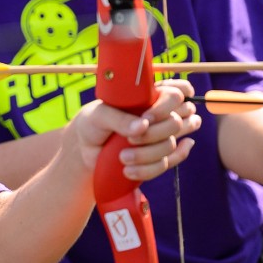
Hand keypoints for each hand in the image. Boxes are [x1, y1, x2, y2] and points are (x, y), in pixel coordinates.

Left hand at [71, 78, 198, 179]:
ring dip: (148, 154)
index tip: (146, 117)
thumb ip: (119, 118)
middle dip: (155, 133)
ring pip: (171, 146)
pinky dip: (148, 169)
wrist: (85, 148)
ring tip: (122, 158)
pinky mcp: (158, 158)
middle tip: (130, 139)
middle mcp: (161, 116)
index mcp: (150, 97)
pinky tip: (132, 169)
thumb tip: (142, 126)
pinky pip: (166, 165)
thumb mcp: (99, 115)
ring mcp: (162, 138)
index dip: (167, 106)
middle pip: (177, 122)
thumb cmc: (92, 122)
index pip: (178, 93)